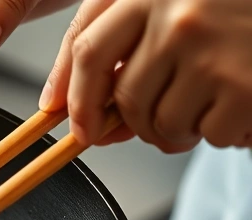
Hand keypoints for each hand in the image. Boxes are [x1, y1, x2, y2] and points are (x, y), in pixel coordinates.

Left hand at [40, 0, 251, 150]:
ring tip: (211, 100)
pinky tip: (240, 103)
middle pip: (125, 98)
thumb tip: (58, 106)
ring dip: (180, 127)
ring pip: (161, 123)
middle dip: (139, 121)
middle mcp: (179, 17)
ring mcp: (211, 52)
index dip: (77, 98)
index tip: (80, 128)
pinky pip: (207, 135)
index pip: (89, 52)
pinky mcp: (243, 85)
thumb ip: (111, 42)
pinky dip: (221, 132)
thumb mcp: (167, 3)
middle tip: (170, 112)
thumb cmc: (232, 9)